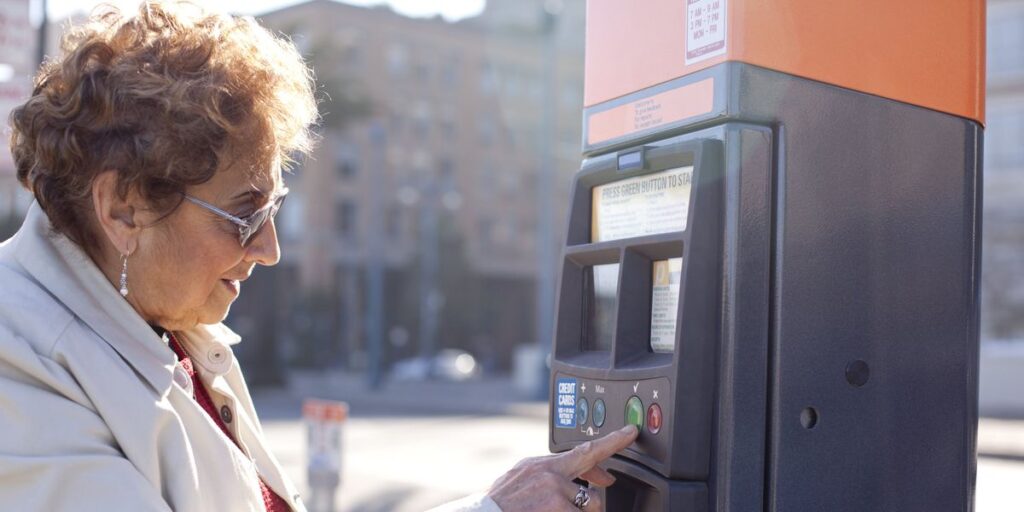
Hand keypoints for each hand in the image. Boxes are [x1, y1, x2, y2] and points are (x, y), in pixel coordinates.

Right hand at [486, 425, 637, 511]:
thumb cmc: (501, 503)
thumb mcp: (523, 478)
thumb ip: (553, 475)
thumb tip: (585, 480)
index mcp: (543, 465)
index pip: (586, 450)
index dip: (613, 441)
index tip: (631, 432)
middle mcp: (551, 475)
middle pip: (592, 495)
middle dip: (589, 509)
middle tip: (561, 508)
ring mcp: (555, 493)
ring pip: (586, 511)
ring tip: (546, 511)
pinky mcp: (559, 509)